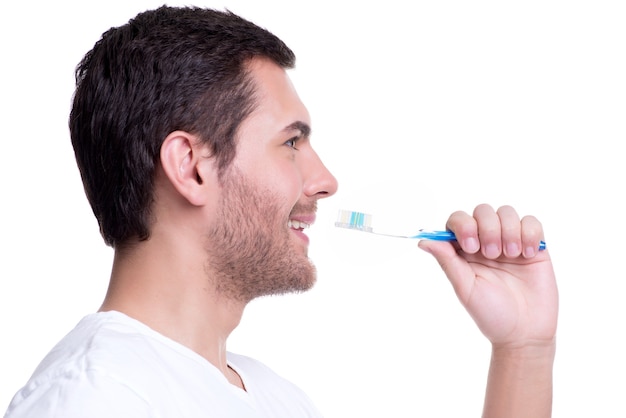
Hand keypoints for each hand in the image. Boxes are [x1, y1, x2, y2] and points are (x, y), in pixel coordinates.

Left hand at [418, 204, 557, 348]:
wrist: (525, 333)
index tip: (470, 247)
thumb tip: (423, 240)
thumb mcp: (465, 288)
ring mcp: (510, 242)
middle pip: (482, 211)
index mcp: (465, 251)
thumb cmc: (491, 314)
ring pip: (506, 212)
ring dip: (508, 230)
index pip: (458, 220)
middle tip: (492, 254)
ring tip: (511, 255)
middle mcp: (486, 242)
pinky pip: (531, 222)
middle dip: (487, 228)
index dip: (463, 226)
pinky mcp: (534, 246)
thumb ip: (447, 261)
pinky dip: (529, 232)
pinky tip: (526, 254)